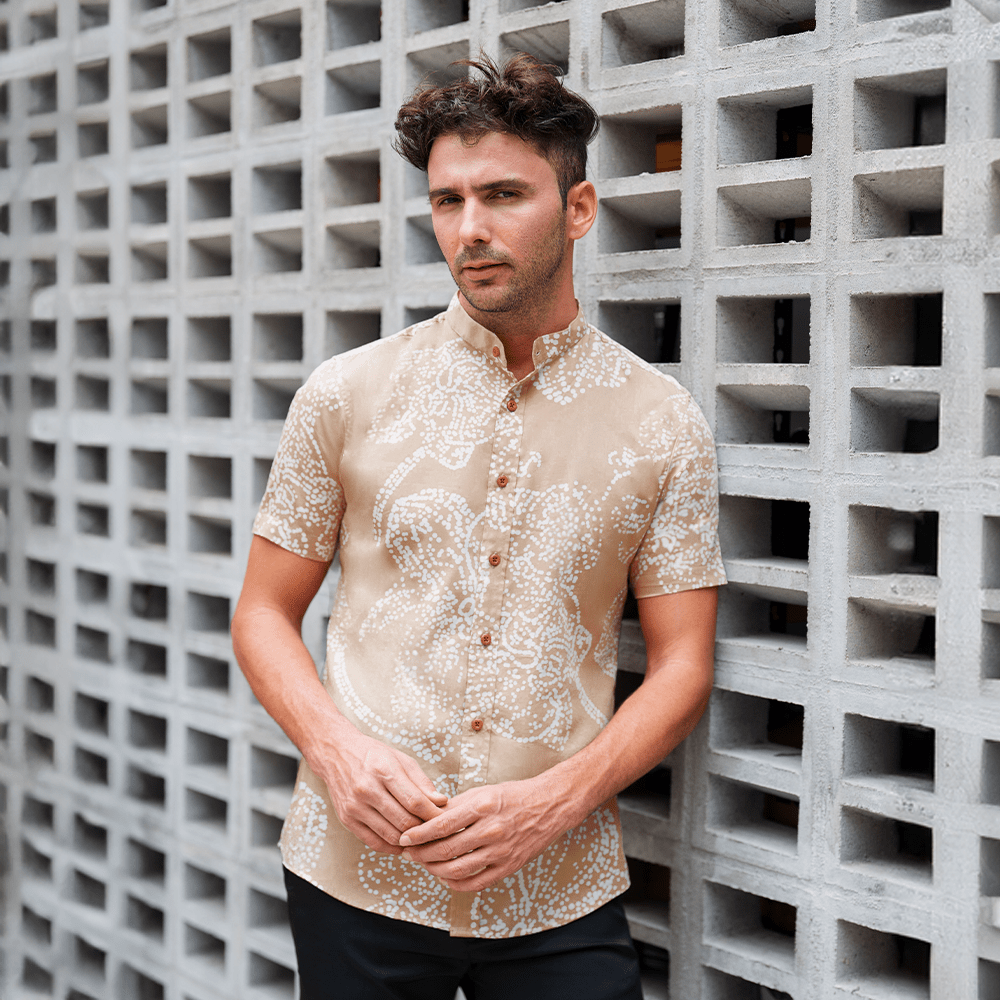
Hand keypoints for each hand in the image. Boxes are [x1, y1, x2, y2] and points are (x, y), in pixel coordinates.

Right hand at [310, 727, 447, 854]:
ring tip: (422, 839)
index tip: (444, 819)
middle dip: (424, 830)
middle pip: (404, 821)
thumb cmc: (374, 755)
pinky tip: (403, 843)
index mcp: (383, 771)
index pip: (414, 801)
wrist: (336, 753)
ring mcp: (354, 807)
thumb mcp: (401, 760)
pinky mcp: (346, 819)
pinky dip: (392, 847)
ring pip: (390, 835)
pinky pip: (373, 842)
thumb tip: (441, 802)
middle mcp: (367, 790)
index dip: (433, 814)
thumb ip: (422, 782)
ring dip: (409, 841)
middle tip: (436, 832)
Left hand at [397, 777, 567, 891]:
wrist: (548, 806)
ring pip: (457, 870)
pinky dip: (455, 883)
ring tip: (424, 864)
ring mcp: (500, 850)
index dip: (417, 834)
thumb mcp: (482, 792)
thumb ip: (455, 806)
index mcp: (482, 806)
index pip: (440, 825)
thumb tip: (426, 819)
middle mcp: (491, 829)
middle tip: (407, 854)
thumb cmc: (512, 795)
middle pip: (445, 850)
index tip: (403, 838)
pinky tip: (445, 877)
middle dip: (420, 854)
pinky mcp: (508, 866)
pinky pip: (475, 883)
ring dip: (434, 870)